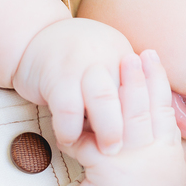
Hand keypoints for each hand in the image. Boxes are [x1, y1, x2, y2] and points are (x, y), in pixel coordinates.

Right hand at [13, 18, 135, 151]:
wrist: (33, 36)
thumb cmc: (75, 61)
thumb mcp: (106, 64)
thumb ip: (125, 87)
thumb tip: (152, 122)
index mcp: (125, 54)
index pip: (145, 91)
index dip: (145, 118)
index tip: (141, 141)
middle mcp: (108, 54)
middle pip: (130, 94)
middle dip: (128, 127)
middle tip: (120, 150)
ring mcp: (84, 62)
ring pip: (103, 100)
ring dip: (104, 130)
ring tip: (99, 150)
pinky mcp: (57, 73)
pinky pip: (69, 109)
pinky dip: (70, 130)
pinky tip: (68, 139)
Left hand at [66, 51, 185, 185]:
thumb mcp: (162, 176)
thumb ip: (158, 149)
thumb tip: (154, 124)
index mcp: (169, 155)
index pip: (166, 110)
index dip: (159, 81)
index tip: (153, 57)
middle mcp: (154, 154)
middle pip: (147, 106)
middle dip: (140, 76)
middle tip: (134, 51)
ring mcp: (132, 161)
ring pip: (125, 116)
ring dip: (120, 87)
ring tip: (113, 63)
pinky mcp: (106, 170)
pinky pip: (91, 138)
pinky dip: (82, 122)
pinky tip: (75, 104)